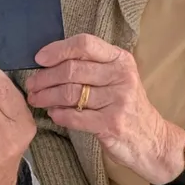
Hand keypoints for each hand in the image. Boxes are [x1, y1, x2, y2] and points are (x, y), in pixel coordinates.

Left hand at [25, 34, 184, 184]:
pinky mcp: (111, 124)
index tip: (39, 59)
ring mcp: (118, 101)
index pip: (85, 44)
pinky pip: (74, 117)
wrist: (153, 140)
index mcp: (121, 59)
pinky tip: (53, 114)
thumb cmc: (127, 106)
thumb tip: (48, 63)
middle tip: (32, 85)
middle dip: (45, 78)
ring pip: (69, 94)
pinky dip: (59, 115)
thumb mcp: (117, 78)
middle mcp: (121, 76)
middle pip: (72, 70)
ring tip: (36, 99)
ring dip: (47, 97)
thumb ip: (92, 67)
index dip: (58, 49)